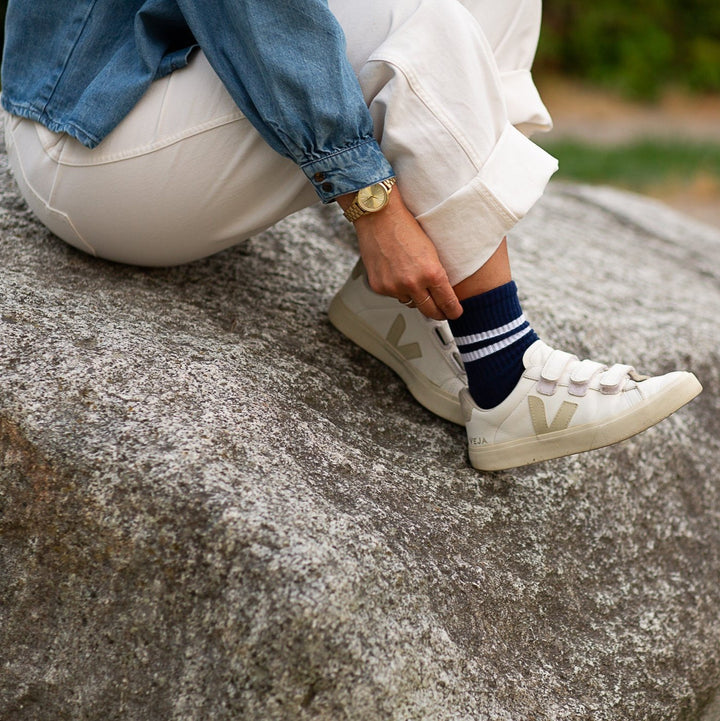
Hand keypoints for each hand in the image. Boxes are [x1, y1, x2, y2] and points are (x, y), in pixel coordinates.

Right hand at [339, 189, 462, 320]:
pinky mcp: (379, 287)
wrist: (379, 216)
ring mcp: (394, 287)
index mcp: (431, 273)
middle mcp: (412, 283)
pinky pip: (393, 295)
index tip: (455, 313)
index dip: (453, 311)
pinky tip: (395, 271)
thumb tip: (439, 293)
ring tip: (410, 276)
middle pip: (429, 311)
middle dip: (438, 313)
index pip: (447, 303)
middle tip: (441, 312)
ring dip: (413, 296)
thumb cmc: (406, 227)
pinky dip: (396, 288)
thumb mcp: (432, 250)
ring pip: (409, 302)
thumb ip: (436, 274)